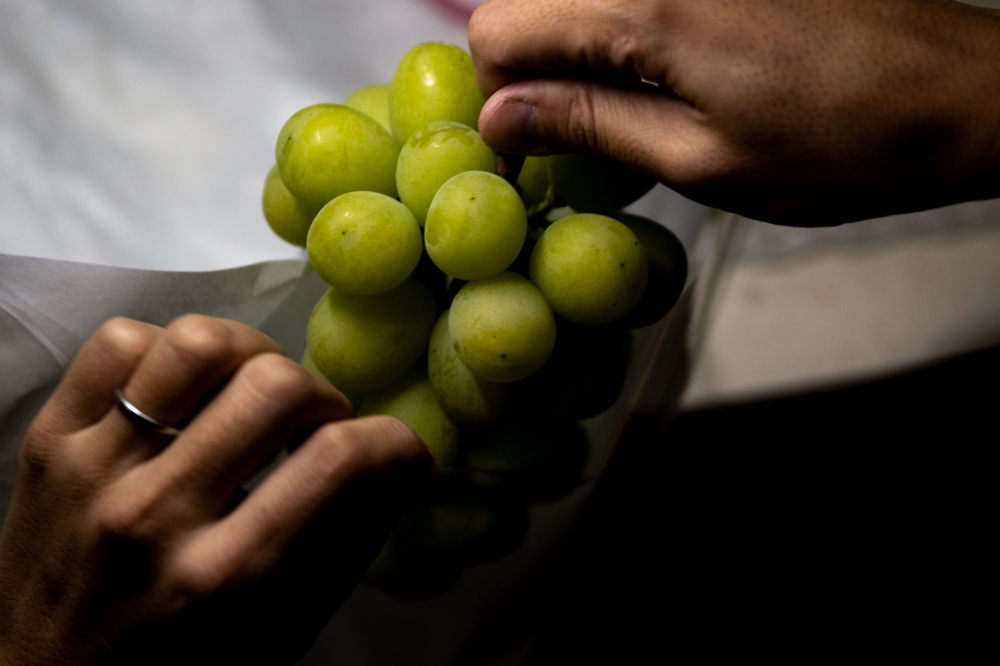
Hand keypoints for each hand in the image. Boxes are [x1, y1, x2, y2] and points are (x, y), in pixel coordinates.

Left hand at [0, 316, 431, 665]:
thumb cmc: (176, 664)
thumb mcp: (279, 630)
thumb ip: (348, 541)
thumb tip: (406, 461)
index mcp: (225, 577)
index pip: (338, 460)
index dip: (394, 441)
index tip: (399, 449)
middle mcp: (156, 514)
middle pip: (275, 386)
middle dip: (323, 397)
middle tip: (316, 428)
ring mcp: (93, 469)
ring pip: (197, 344)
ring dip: (251, 356)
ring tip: (251, 393)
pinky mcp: (49, 441)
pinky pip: (120, 342)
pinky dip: (168, 351)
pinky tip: (185, 391)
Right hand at [470, 0, 999, 224]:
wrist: (956, 92)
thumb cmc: (844, 140)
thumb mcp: (701, 161)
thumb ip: (588, 126)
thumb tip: (500, 121)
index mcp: (645, 3)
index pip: (499, 28)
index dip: (503, 98)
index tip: (536, 145)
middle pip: (527, 0)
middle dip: (533, 71)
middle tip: (583, 131)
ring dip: (580, 51)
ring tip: (634, 105)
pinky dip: (624, 34)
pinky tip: (667, 74)